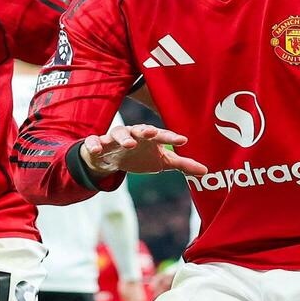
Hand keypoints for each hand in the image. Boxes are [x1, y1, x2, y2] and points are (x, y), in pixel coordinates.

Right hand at [78, 123, 207, 178]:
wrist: (110, 159)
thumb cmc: (140, 156)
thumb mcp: (161, 161)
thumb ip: (182, 164)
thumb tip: (206, 171)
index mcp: (148, 138)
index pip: (161, 135)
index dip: (170, 137)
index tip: (182, 140)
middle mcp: (132, 135)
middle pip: (139, 129)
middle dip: (145, 130)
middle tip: (152, 133)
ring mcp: (113, 139)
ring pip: (117, 133)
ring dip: (123, 137)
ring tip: (128, 144)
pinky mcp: (97, 145)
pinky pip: (93, 142)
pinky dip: (93, 144)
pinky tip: (96, 149)